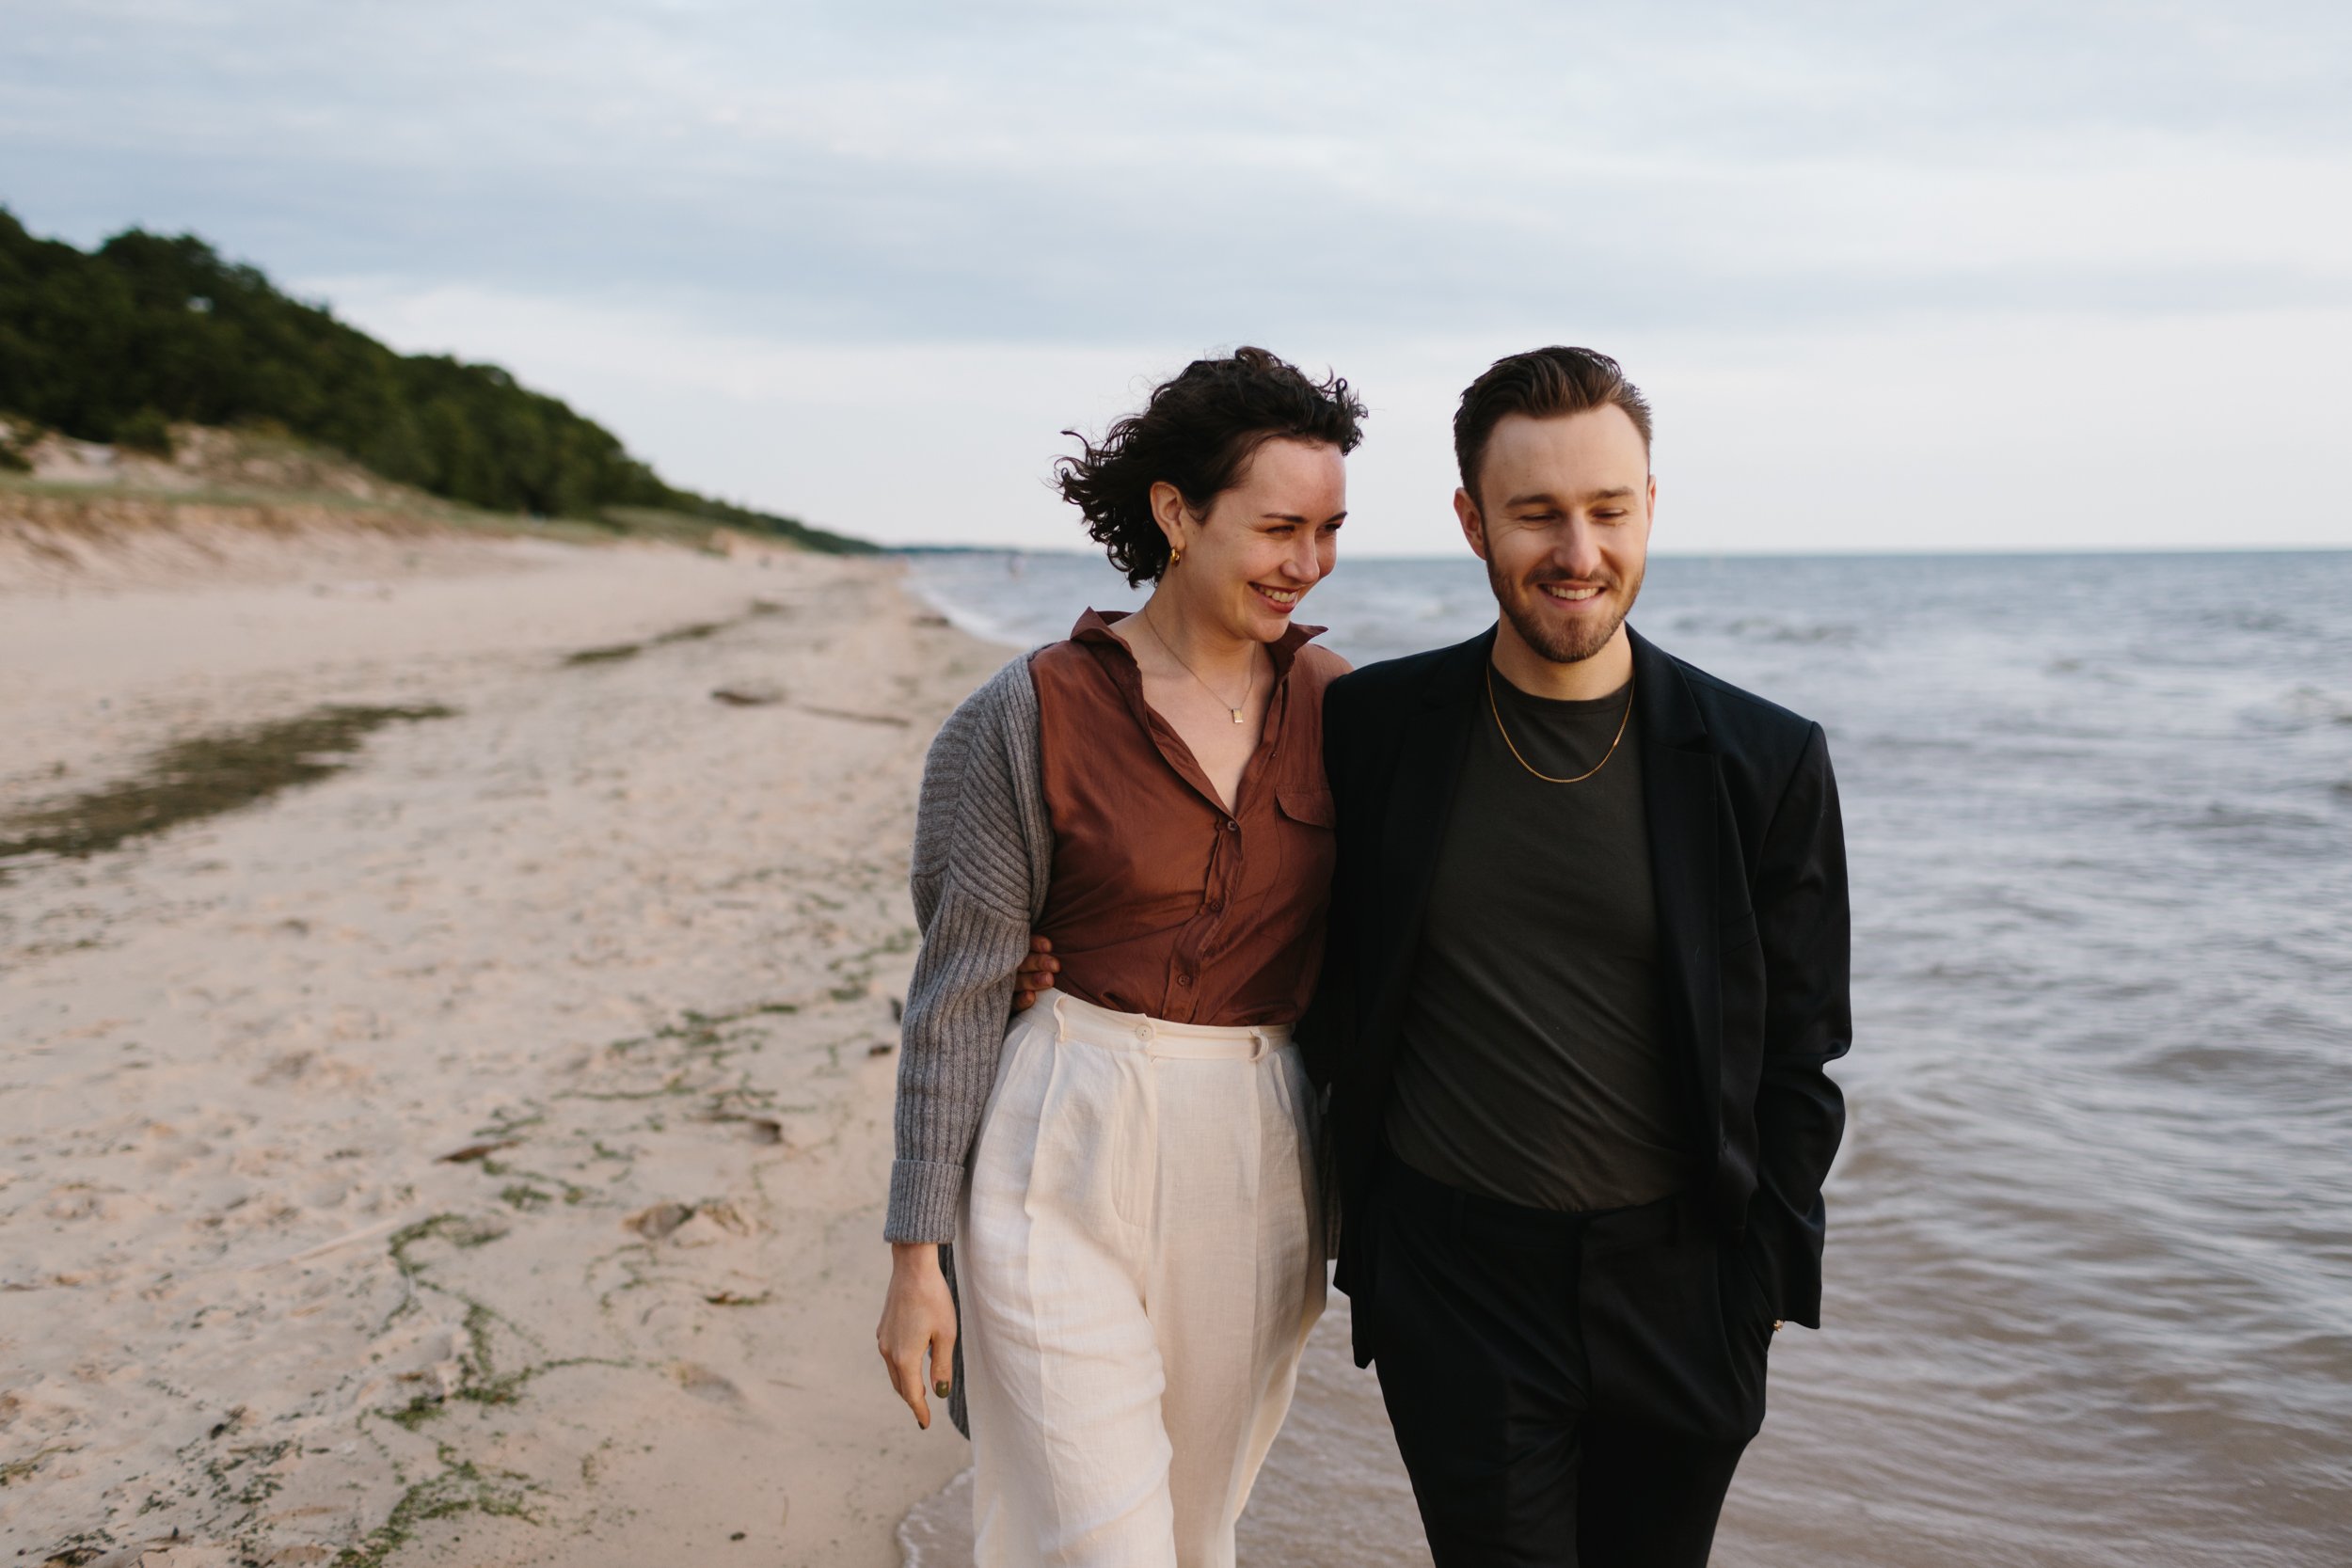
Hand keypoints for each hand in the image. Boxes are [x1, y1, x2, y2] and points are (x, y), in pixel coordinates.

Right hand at [877, 1242, 957, 1429]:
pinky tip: (911, 1364)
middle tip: (923, 1412)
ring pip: (894, 1372)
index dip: (919, 1411)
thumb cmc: (934, 1299)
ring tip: (919, 1392)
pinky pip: (891, 1357)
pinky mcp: (883, 1328)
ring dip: (906, 1384)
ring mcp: (883, 1339)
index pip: (912, 1394)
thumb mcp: (946, 1335)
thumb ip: (942, 1366)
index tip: (925, 1424)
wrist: (912, 1268)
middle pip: (900, 1386)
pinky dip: (901, 1368)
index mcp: (905, 1357)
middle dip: (912, 1400)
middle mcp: (889, 1352)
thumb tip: (939, 1391)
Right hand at [1011, 934, 1058, 1013]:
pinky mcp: (1009, 1005)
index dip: (1036, 944)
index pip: (1026, 944)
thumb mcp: (1050, 959)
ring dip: (1033, 980)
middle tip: (1056, 966)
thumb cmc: (1048, 974)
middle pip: (1023, 962)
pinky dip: (1021, 1000)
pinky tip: (1031, 997)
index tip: (1049, 946)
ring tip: (1049, 980)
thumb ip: (1057, 949)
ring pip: (1018, 981)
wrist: (1030, 1007)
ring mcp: (1008, 986)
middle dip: (1039, 962)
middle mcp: (1012, 968)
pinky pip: (1013, 1003)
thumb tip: (1085, 932)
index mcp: (1021, 953)